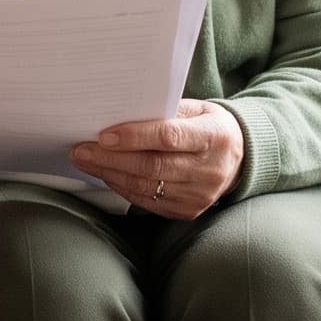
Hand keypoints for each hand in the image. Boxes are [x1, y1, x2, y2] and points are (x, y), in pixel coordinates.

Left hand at [69, 100, 244, 220]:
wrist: (239, 159)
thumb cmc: (209, 127)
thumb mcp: (197, 109)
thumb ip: (165, 111)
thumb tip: (118, 113)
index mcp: (214, 137)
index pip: (169, 137)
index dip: (135, 136)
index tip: (103, 135)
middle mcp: (210, 170)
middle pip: (152, 166)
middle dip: (111, 158)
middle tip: (81, 150)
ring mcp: (199, 195)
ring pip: (146, 187)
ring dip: (110, 173)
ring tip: (86, 160)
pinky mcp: (188, 211)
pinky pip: (147, 201)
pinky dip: (122, 187)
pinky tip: (106, 174)